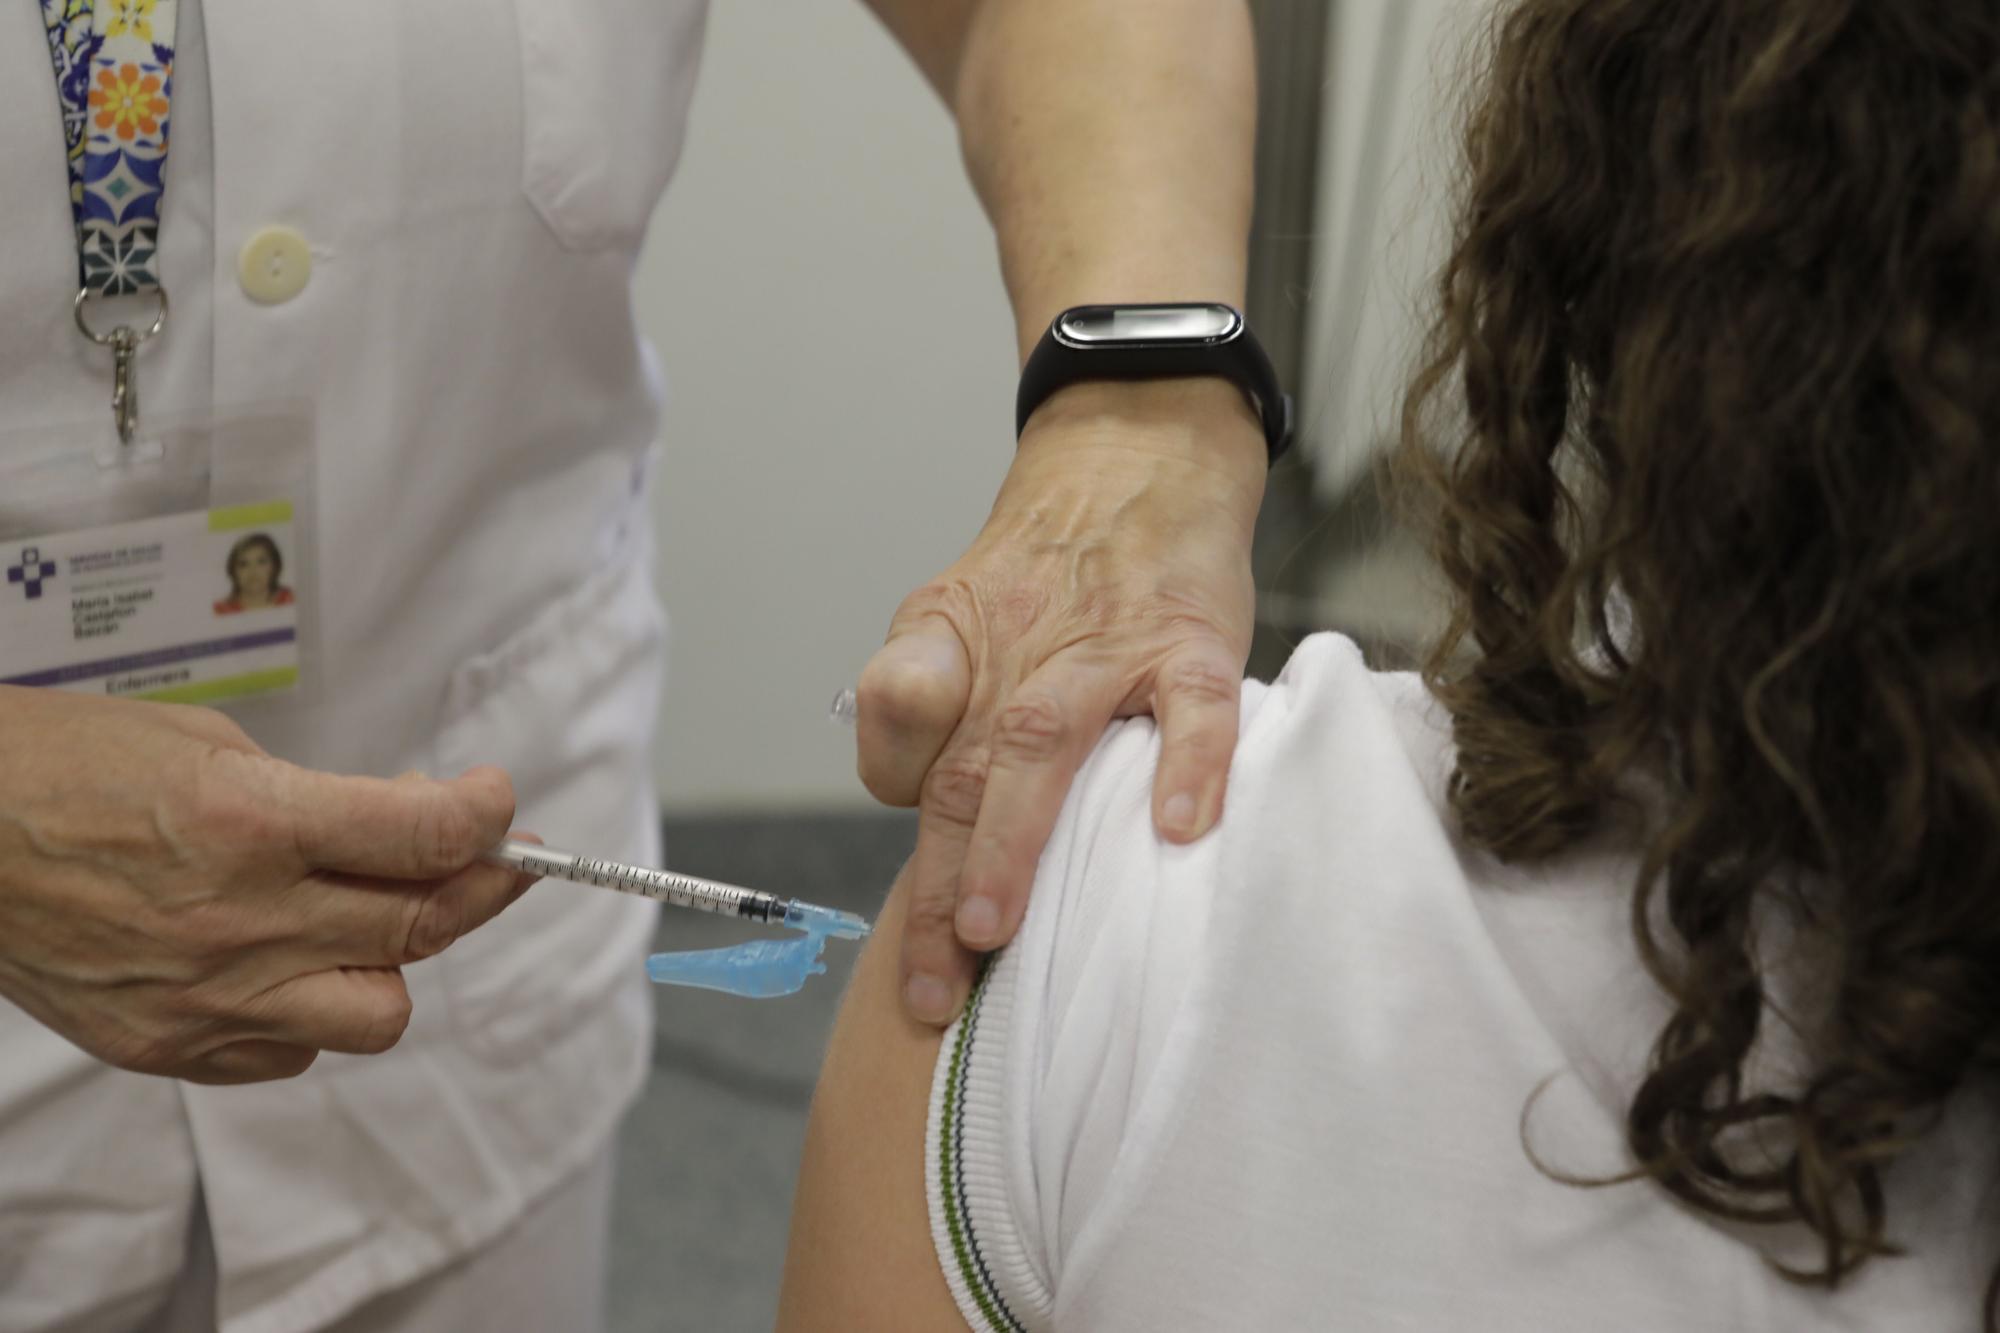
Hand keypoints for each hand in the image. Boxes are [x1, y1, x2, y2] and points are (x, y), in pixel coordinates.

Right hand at [0, 686, 535, 1083]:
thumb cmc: (68, 765)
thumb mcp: (211, 747)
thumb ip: (323, 798)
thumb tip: (415, 822)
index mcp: (251, 824)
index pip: (423, 838)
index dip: (485, 819)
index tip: (498, 805)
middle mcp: (239, 921)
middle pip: (421, 927)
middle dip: (482, 884)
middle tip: (498, 858)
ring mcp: (204, 998)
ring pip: (376, 1015)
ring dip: (395, 962)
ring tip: (372, 917)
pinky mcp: (165, 1048)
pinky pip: (291, 1053)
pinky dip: (312, 1010)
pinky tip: (290, 960)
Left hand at [857, 378, 1263, 1022]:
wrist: (1134, 451)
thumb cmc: (1046, 565)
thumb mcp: (955, 608)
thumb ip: (925, 700)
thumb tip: (909, 802)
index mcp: (951, 650)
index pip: (895, 731)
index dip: (894, 794)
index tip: (915, 894)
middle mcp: (1016, 654)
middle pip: (961, 773)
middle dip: (940, 883)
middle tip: (932, 986)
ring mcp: (1105, 647)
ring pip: (1045, 744)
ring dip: (1017, 839)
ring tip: (998, 931)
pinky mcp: (1191, 640)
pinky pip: (1193, 704)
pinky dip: (1189, 763)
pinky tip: (1180, 831)